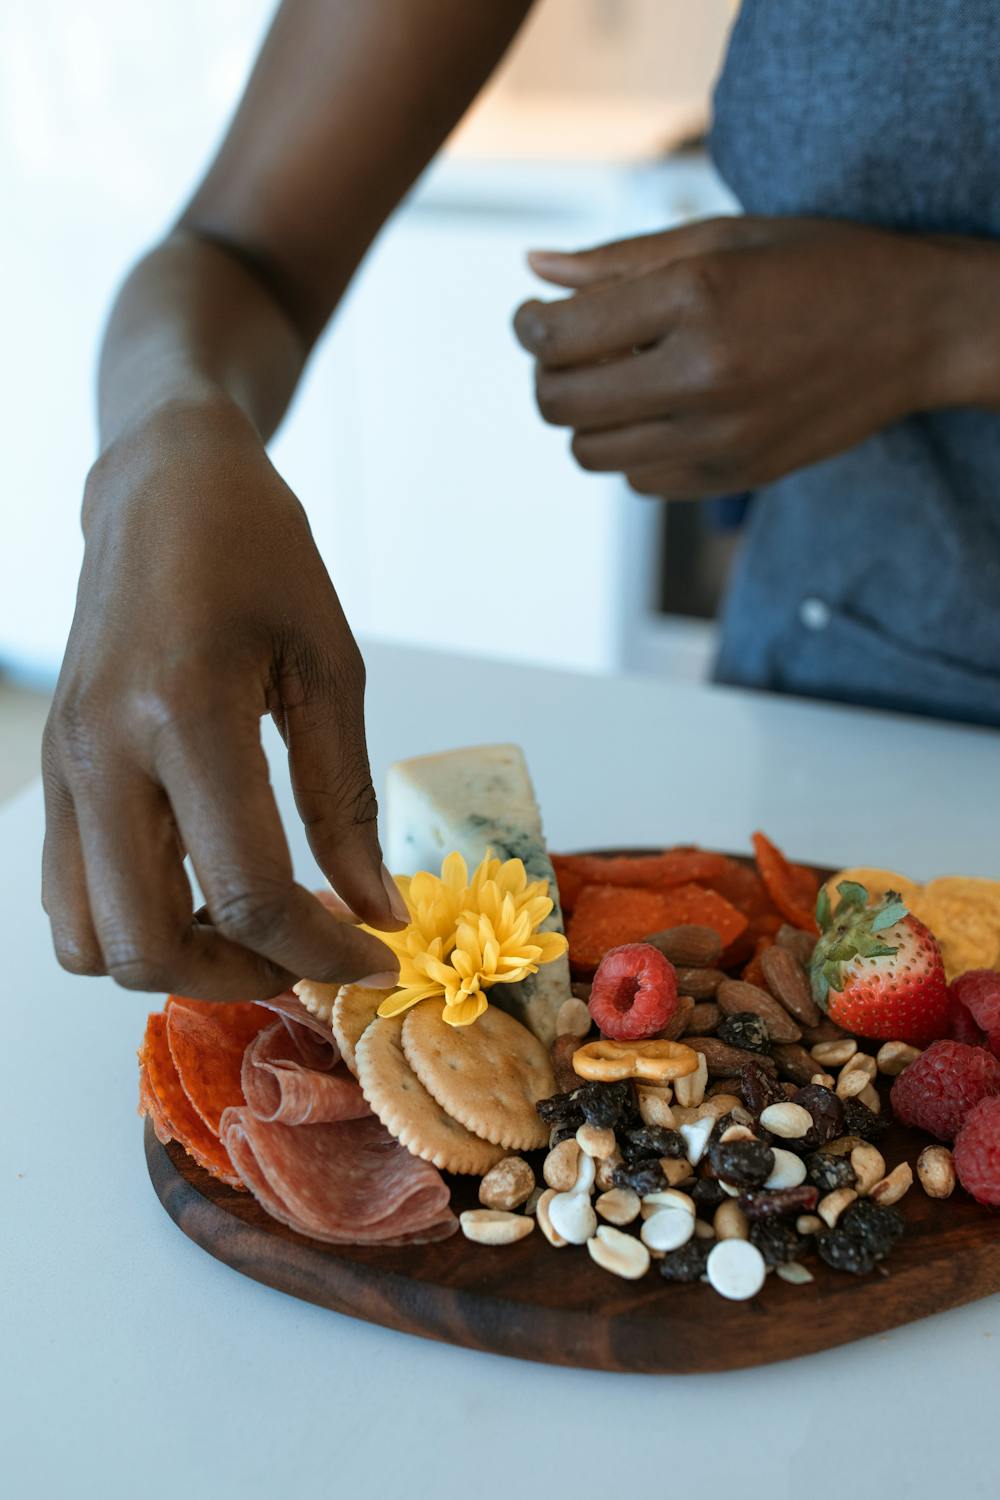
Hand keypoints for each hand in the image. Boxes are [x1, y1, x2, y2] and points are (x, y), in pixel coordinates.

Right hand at [43, 398, 402, 999]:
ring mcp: (63, 769)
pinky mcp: (54, 773)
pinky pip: (69, 895)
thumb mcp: (328, 665)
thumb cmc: (258, 554)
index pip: (246, 892)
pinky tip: (202, 888)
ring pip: (87, 941)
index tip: (376, 959)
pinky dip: (133, 923)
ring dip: (176, 960)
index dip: (322, 952)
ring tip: (254, 928)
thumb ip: (347, 800)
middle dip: (241, 975)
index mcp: (184, 714)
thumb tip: (377, 911)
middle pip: (144, 945)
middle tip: (309, 951)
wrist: (159, 486)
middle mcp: (102, 755)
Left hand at [514, 216, 954, 497]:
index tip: (535, 317)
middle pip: (559, 403)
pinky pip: (639, 480)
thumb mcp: (722, 238)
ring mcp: (719, 436)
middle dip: (547, 375)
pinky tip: (665, 411)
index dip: (529, 325)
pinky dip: (634, 449)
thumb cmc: (820, 267)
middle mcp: (703, 374)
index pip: (558, 335)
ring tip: (621, 380)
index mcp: (696, 297)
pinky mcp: (734, 474)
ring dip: (588, 417)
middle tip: (568, 350)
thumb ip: (619, 260)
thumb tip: (534, 267)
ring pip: (591, 452)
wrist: (916, 329)